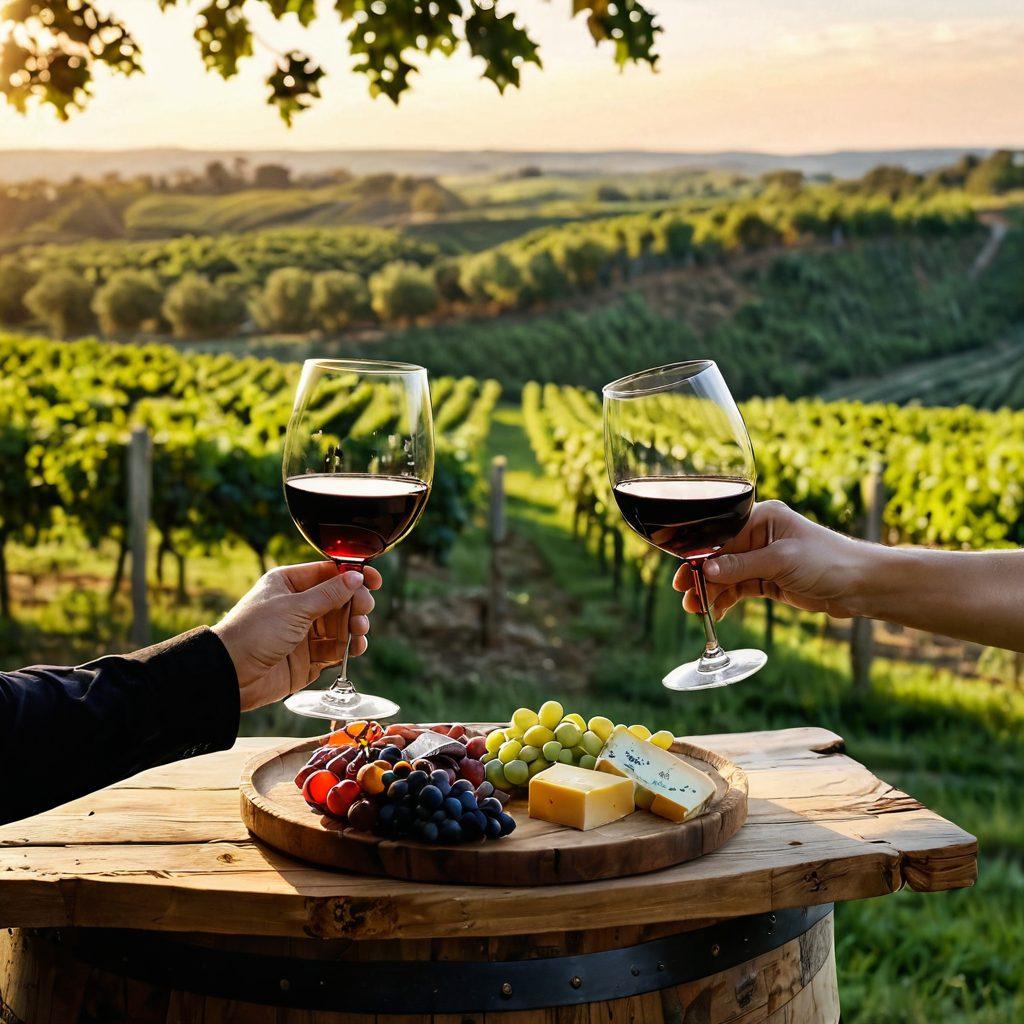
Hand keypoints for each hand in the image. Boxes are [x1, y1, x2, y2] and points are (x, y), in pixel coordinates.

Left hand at [212, 562, 380, 711]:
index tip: (375, 581)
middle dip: (356, 604)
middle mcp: (298, 606)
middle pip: (340, 600)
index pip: (329, 573)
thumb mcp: (294, 608)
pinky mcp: (308, 658)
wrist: (230, 675)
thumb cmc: (254, 633)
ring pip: (341, 625)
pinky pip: (336, 649)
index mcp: (290, 584)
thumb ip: (329, 594)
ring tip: (359, 631)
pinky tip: (355, 648)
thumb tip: (356, 578)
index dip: (354, 576)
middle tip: (363, 611)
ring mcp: (304, 633)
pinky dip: (348, 648)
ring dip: (355, 627)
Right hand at [673, 500, 867, 620]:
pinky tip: (716, 611)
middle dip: (701, 576)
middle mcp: (759, 535)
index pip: (720, 534)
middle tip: (686, 596)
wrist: (862, 585)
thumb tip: (706, 570)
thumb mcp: (781, 561)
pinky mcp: (769, 579)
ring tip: (697, 609)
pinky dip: (727, 599)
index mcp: (761, 518)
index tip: (684, 574)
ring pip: (727, 575)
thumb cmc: (828, 561)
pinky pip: (739, 588)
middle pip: (719, 556)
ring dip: (711, 591)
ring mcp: (763, 558)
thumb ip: (741, 565)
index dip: (699, 555)